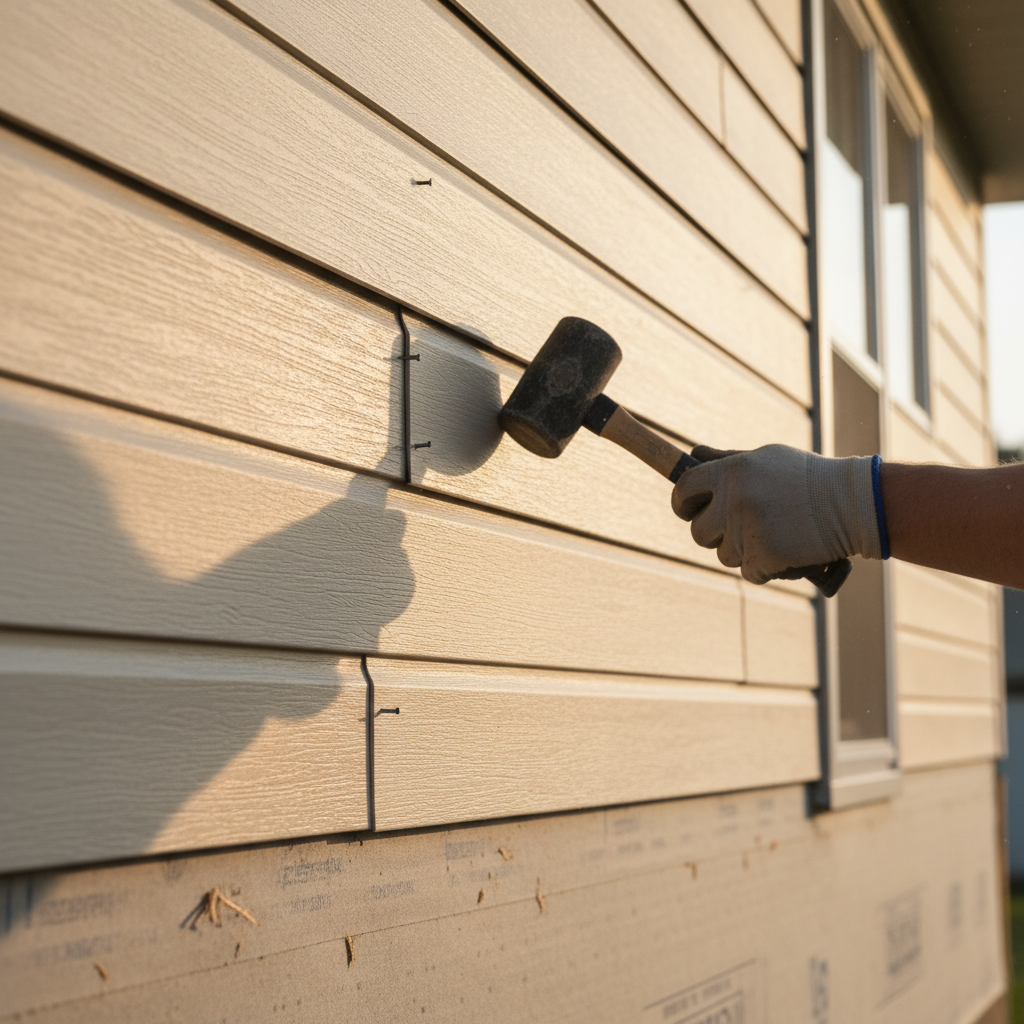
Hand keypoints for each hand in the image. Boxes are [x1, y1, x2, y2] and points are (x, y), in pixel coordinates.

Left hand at [671, 444, 881, 584]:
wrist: (853, 504)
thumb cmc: (808, 479)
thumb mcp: (767, 459)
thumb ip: (726, 460)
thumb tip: (693, 453)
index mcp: (731, 471)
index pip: (683, 490)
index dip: (682, 503)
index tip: (689, 510)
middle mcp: (734, 500)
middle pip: (698, 531)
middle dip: (715, 534)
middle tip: (740, 527)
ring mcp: (747, 530)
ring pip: (724, 554)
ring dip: (744, 551)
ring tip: (773, 534)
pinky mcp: (763, 557)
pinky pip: (749, 572)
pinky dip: (765, 567)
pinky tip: (786, 550)